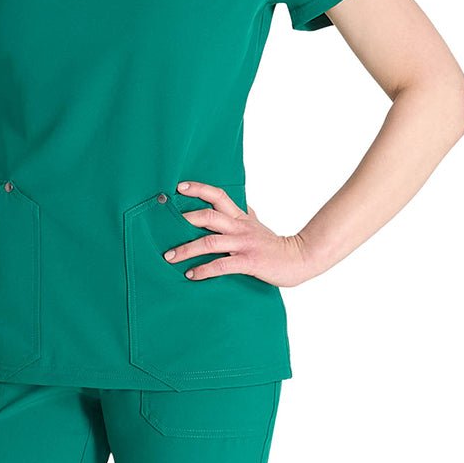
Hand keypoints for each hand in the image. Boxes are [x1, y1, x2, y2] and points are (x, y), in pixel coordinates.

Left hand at [163, 181, 306, 286]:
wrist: (299, 259)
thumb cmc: (275, 245)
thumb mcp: (258, 225)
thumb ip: (246, 214)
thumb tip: (240, 204)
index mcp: (241, 217)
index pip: (219, 196)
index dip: (199, 189)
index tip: (179, 187)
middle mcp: (240, 228)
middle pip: (209, 215)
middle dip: (185, 219)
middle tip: (164, 225)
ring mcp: (244, 244)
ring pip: (210, 241)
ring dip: (187, 249)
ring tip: (170, 256)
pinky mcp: (248, 262)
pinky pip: (222, 265)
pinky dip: (204, 270)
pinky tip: (191, 275)